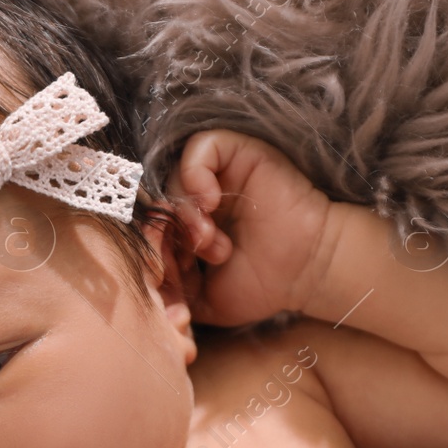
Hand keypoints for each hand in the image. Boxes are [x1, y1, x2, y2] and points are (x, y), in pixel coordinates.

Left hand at [164, 129, 336, 326]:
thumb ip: (168, 290)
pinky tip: (211, 205)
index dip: (150, 249)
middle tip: (191, 259)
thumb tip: (139, 281)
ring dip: (184, 214)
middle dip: (165, 236)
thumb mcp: (201, 299)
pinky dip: (195, 176)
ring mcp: (219, 174)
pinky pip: (199, 148)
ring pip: (173, 177)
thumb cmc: (261, 285)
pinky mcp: (238, 153)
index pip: (147, 226)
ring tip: (208, 242)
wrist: (308, 273)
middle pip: (155, 201)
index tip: (173, 276)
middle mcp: (200, 196)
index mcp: (188, 225)